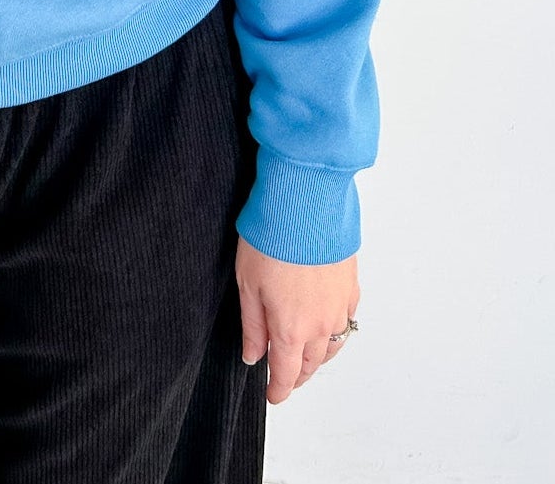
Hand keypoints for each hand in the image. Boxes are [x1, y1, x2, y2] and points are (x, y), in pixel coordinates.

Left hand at [235, 235, 361, 403]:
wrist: (305, 204)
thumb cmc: (273, 238)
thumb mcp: (248, 284)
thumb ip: (252, 325)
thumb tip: (254, 355)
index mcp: (291, 329)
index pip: (287, 374)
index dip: (279, 389)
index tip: (273, 395)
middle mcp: (321, 324)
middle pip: (312, 364)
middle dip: (298, 375)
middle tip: (286, 377)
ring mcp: (340, 306)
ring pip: (333, 346)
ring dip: (319, 356)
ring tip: (305, 354)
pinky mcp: (351, 286)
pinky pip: (347, 319)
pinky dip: (336, 329)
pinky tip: (327, 323)